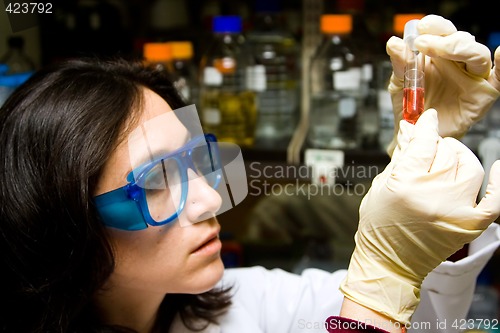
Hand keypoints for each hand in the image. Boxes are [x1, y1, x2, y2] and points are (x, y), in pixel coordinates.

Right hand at [340, 109, 499, 323]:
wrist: (391, 263)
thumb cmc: (380, 226)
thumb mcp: (382, 186)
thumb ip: (401, 157)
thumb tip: (411, 130)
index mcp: (406, 184)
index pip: (423, 142)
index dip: (425, 126)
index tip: (427, 118)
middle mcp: (434, 195)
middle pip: (446, 152)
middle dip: (437, 145)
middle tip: (429, 148)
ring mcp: (456, 210)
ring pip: (470, 166)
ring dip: (459, 157)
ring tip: (448, 160)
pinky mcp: (470, 224)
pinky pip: (494, 198)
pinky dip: (497, 180)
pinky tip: (495, 166)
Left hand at [386, 14, 499, 155]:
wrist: (414, 134)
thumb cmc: (410, 107)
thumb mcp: (400, 83)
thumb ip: (400, 63)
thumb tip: (394, 42)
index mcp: (439, 54)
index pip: (443, 32)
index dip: (435, 26)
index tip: (420, 27)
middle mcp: (458, 62)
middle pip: (461, 40)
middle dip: (443, 38)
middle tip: (422, 42)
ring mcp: (472, 77)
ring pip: (477, 54)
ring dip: (458, 48)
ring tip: (437, 49)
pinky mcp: (483, 94)